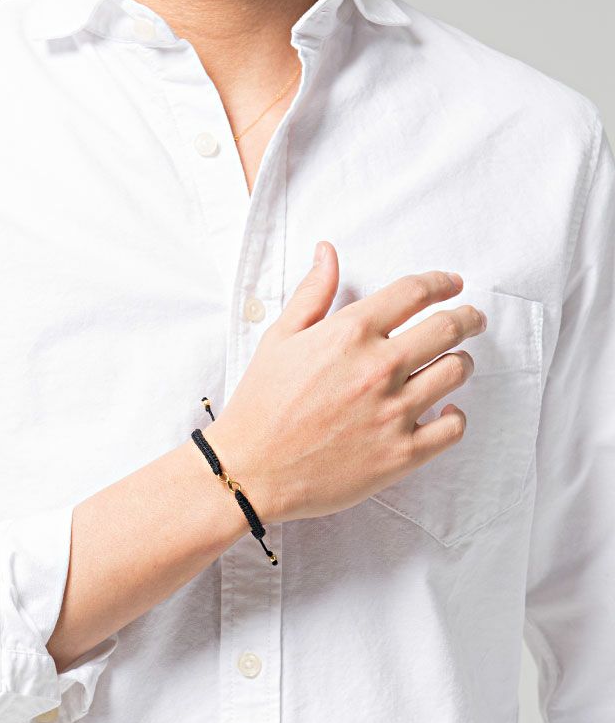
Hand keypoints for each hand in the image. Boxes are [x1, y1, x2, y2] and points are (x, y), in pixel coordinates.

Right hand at [202, 241, 487, 524]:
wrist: (251, 470)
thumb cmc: (260, 404)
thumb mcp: (279, 339)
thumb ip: (312, 294)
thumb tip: (327, 252)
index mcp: (350, 333)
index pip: (415, 292)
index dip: (441, 282)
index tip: (451, 284)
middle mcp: (379, 367)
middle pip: (449, 327)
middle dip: (467, 318)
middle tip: (470, 320)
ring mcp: (394, 412)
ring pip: (457, 372)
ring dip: (461, 362)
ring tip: (454, 363)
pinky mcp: (401, 453)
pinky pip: (453, 427)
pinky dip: (455, 416)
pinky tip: (445, 412)